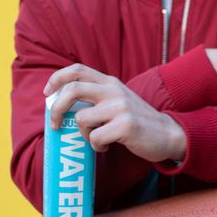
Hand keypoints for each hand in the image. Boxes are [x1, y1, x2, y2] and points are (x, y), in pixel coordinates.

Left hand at [44, 64, 186, 161]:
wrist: (169, 134)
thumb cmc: (138, 121)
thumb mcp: (119, 100)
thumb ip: (98, 97)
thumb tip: (63, 105)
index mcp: (111, 82)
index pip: (77, 70)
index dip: (57, 79)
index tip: (48, 94)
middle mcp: (115, 90)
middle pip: (72, 90)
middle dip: (56, 109)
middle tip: (55, 125)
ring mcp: (121, 107)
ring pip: (81, 119)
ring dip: (83, 134)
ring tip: (96, 139)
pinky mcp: (126, 125)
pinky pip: (95, 137)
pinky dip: (96, 146)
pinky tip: (107, 146)